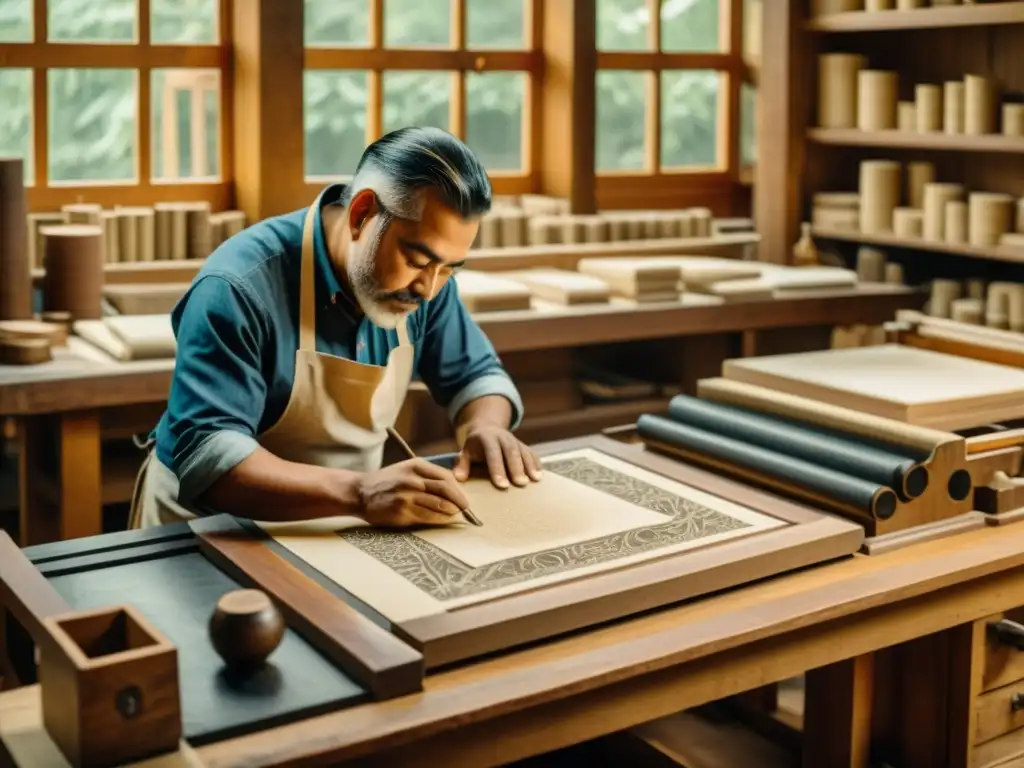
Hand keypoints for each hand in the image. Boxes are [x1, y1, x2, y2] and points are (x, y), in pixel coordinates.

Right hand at [355, 459, 470, 527]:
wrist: (360, 492)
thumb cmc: (386, 481)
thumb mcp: (406, 469)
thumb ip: (427, 475)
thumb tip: (453, 487)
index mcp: (416, 465)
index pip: (446, 477)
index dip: (458, 489)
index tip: (463, 497)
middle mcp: (412, 479)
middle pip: (446, 490)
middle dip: (460, 501)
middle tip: (466, 509)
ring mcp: (407, 495)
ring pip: (439, 504)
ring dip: (451, 512)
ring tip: (455, 515)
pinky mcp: (402, 511)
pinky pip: (427, 517)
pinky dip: (439, 520)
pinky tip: (443, 520)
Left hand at [453, 424, 541, 488]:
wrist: (487, 430)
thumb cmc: (475, 448)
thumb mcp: (465, 452)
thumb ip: (462, 464)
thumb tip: (459, 478)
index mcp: (487, 438)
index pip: (493, 453)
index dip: (497, 469)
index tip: (502, 485)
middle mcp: (503, 437)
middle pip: (511, 451)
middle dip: (516, 468)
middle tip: (520, 484)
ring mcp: (515, 440)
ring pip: (524, 451)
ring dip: (530, 466)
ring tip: (534, 480)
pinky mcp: (524, 445)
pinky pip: (532, 453)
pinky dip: (536, 464)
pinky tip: (539, 476)